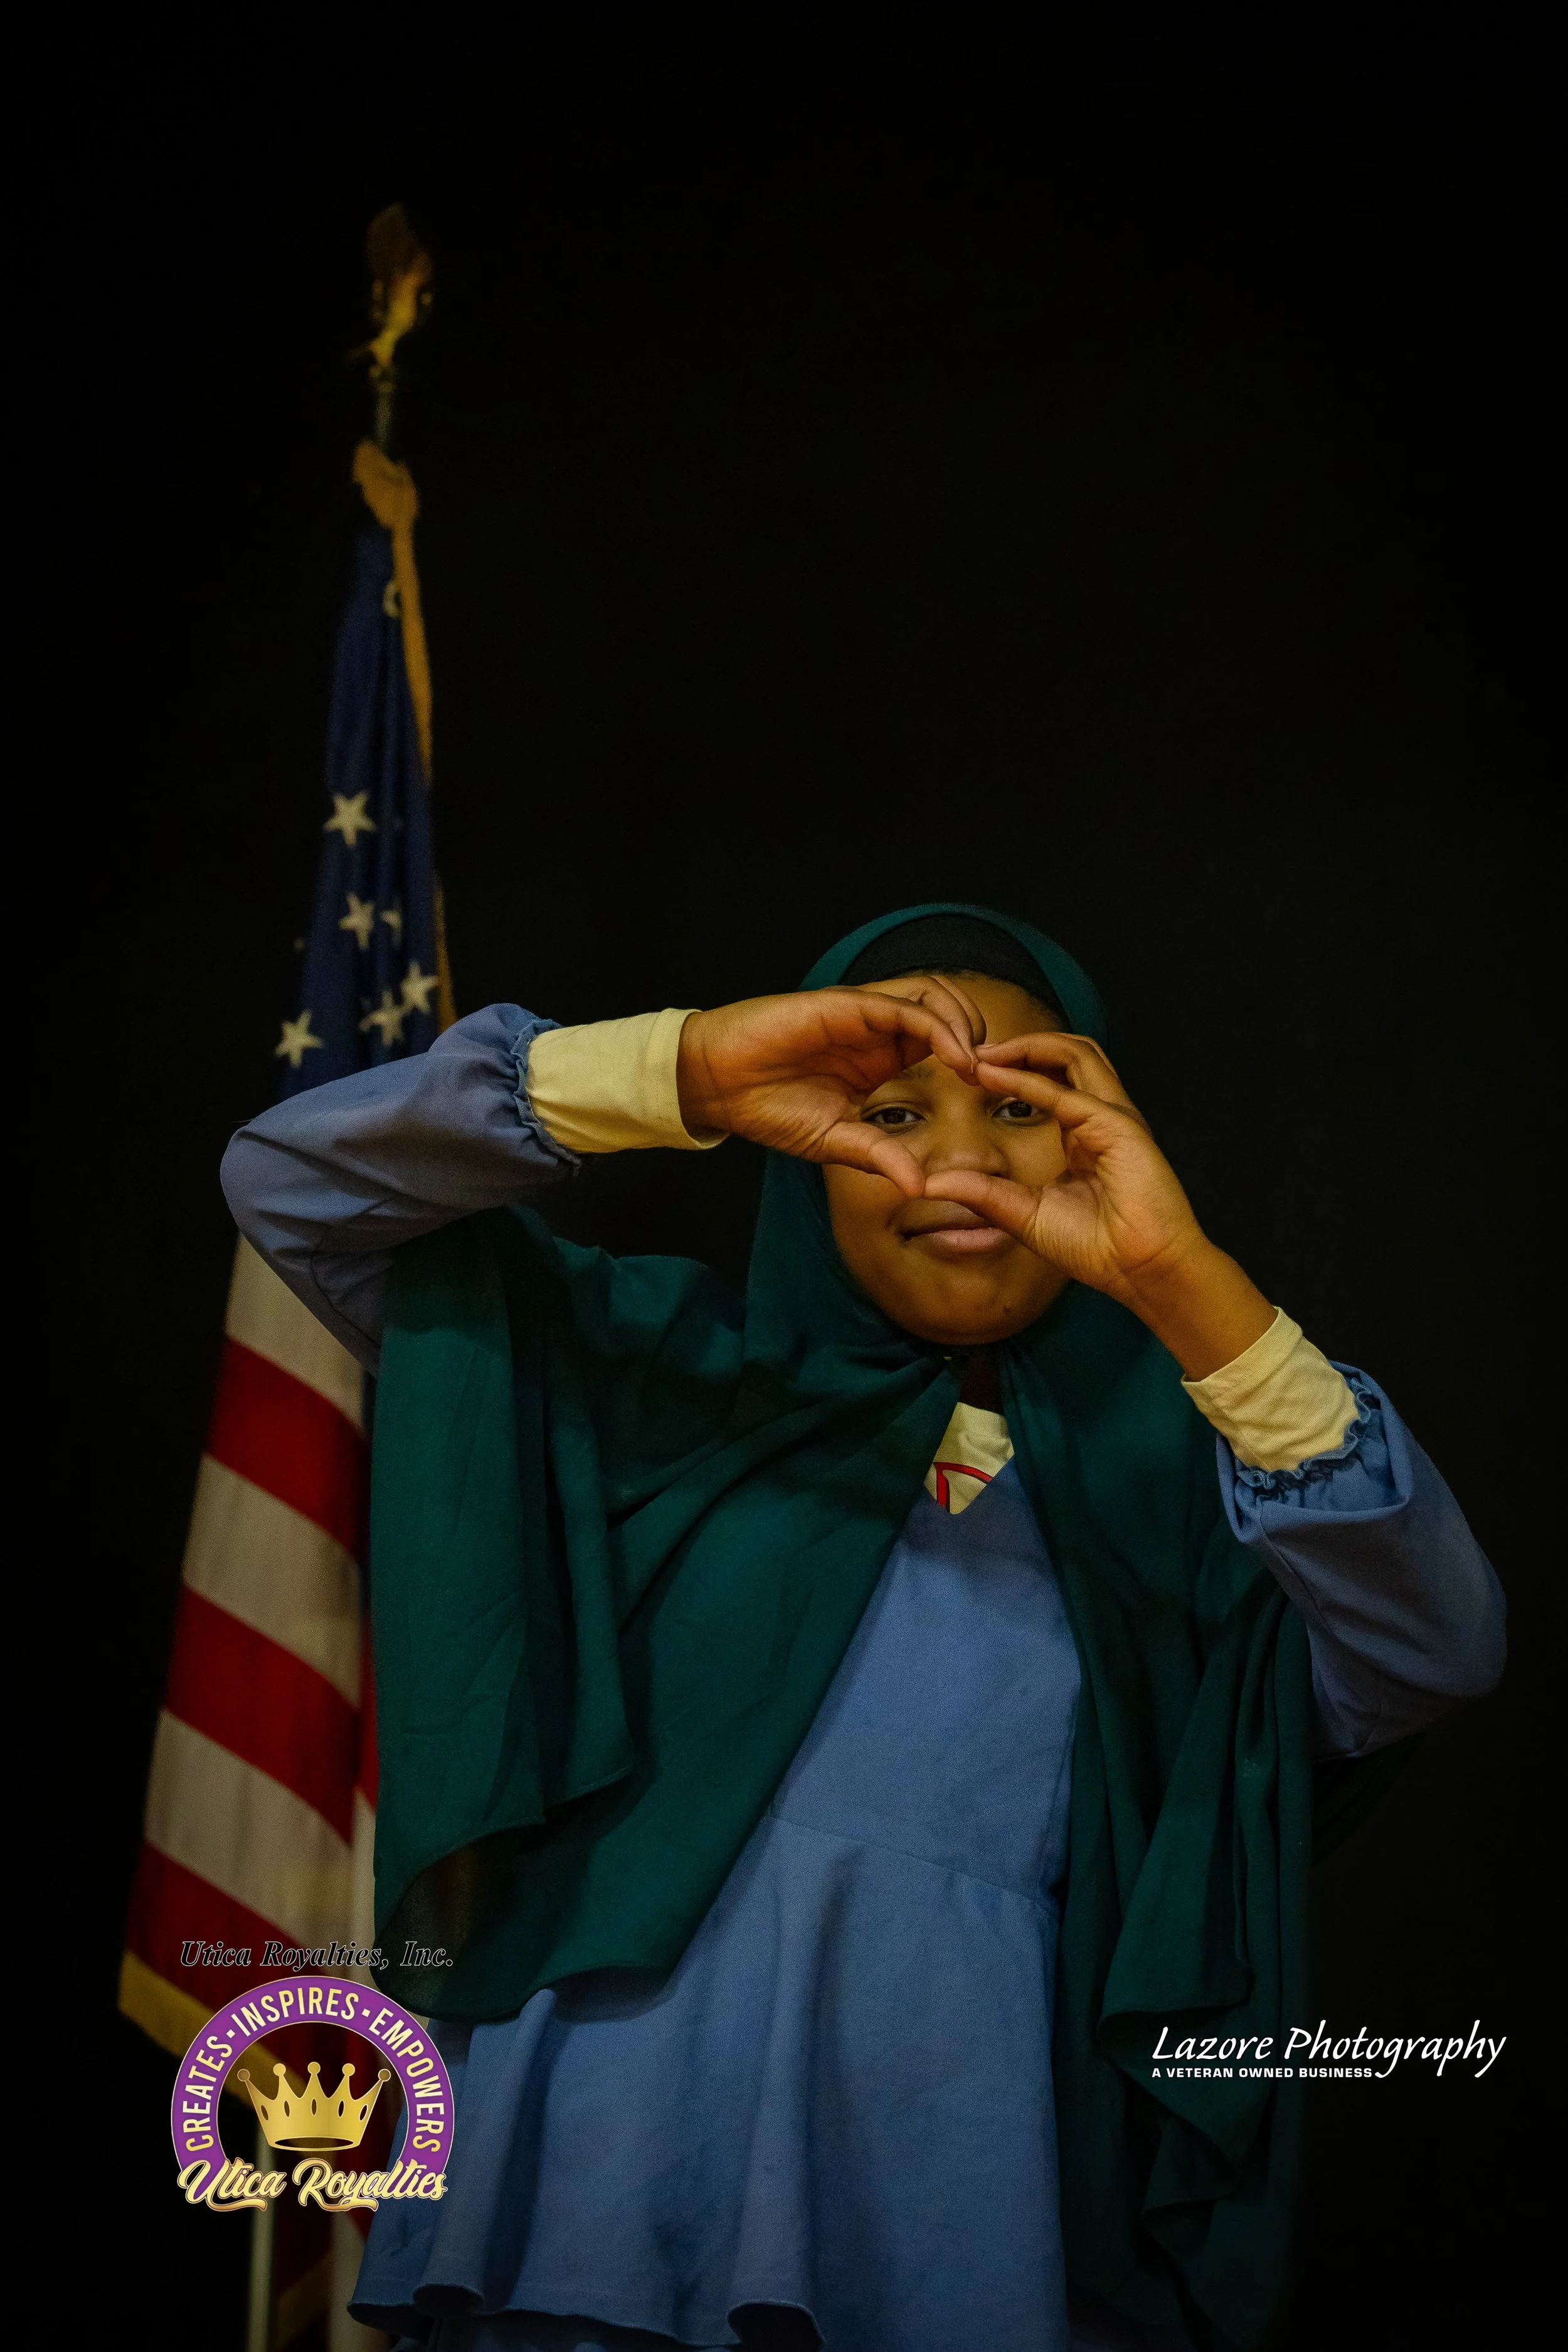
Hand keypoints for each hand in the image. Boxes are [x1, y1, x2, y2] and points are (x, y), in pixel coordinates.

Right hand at [677, 980, 983, 1194]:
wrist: (716, 1084)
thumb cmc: (768, 1107)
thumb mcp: (834, 1141)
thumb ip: (878, 1156)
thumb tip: (920, 1188)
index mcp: (882, 1057)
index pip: (944, 1042)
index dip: (973, 1061)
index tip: (993, 1093)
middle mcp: (879, 1030)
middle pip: (950, 1010)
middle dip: (981, 1036)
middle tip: (994, 1075)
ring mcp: (864, 1013)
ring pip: (935, 996)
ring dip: (965, 1025)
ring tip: (974, 1065)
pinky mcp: (846, 1005)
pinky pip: (904, 1006)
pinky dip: (937, 1027)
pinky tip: (954, 1057)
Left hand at [923, 1031, 1274, 1375]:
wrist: (1141, 1271)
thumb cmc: (1095, 1247)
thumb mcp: (1024, 1214)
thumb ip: (982, 1193)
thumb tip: (930, 1184)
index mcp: (1084, 1132)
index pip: (1052, 1079)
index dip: (1010, 1070)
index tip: (968, 1072)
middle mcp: (1101, 1116)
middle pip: (1068, 1054)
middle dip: (1018, 1045)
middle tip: (970, 1052)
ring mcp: (1113, 1118)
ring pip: (1076, 1053)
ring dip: (1026, 1046)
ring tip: (982, 1054)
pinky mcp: (1119, 1127)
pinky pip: (1068, 1092)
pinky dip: (1027, 1080)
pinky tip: (993, 1076)